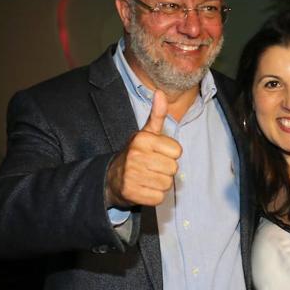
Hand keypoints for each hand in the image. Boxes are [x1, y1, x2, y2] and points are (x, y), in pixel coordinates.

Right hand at [106, 90, 181, 206]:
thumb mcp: (146, 133)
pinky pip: (159, 197)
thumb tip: (160, 92)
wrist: (112, 178)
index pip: (177, 151)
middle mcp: (136, 156)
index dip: (171, 154)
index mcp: (142, 139)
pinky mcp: (132, 193)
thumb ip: (157, 114)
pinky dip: (154, 196)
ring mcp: (132, 175)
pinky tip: (144, 188)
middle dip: (166, 170)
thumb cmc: (136, 153)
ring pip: (167, 184)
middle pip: (173, 169)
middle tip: (152, 167)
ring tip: (148, 177)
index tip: (158, 153)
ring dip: (160, 183)